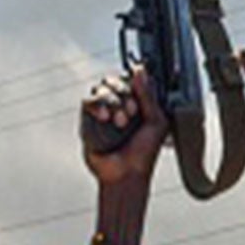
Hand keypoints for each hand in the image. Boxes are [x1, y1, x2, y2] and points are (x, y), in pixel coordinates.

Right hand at [81, 68, 167, 189]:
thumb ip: (148, 95)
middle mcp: (119, 104)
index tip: (139, 99)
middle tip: (131, 112)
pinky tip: (105, 118)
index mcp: (137, 103)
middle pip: (114, 80)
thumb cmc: (144, 153)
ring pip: (101, 88)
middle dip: (123, 92)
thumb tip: (140, 70)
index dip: (134, 84)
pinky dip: (97, 105)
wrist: (127, 174)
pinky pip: (88, 101)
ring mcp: (103, 111)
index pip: (131, 79)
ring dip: (112, 100)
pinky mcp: (88, 120)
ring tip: (120, 121)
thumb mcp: (156, 121)